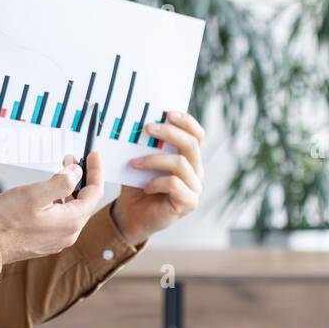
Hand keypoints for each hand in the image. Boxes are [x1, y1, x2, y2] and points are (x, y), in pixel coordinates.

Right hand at [0, 151, 105, 264]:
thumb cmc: (7, 221)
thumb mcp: (35, 193)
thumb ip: (62, 182)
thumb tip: (77, 172)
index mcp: (71, 220)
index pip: (95, 192)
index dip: (95, 171)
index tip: (93, 155)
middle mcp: (69, 233)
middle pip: (85, 201)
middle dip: (81, 178)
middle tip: (70, 159)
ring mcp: (59, 239)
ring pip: (72, 209)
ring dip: (70, 189)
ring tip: (59, 172)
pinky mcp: (48, 241)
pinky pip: (62, 218)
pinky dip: (61, 202)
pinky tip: (49, 195)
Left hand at [111, 109, 203, 243]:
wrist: (131, 215)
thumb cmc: (136, 185)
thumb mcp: (140, 160)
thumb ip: (145, 144)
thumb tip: (139, 121)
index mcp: (189, 157)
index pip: (197, 134)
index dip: (186, 121)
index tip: (167, 112)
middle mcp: (196, 171)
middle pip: (191, 145)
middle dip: (169, 133)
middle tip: (147, 128)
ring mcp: (195, 188)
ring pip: (180, 163)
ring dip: (153, 159)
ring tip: (134, 163)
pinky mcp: (189, 203)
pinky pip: (174, 184)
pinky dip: (156, 182)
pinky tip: (145, 187)